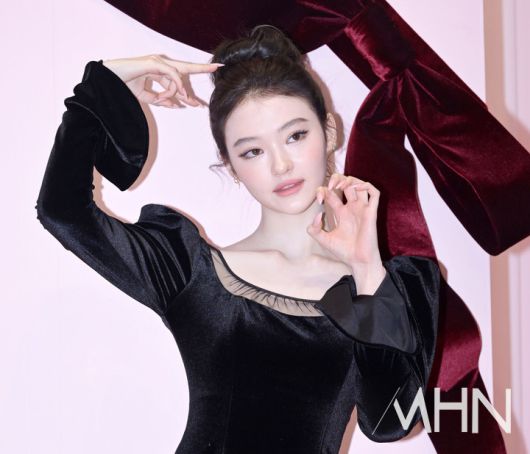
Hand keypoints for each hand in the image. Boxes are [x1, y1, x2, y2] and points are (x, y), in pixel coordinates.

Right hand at [102, 54, 222, 107]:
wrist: (109, 80)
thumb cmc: (124, 86)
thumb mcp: (147, 97)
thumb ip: (162, 100)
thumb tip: (176, 105)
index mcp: (160, 71)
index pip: (180, 77)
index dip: (190, 86)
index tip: (200, 99)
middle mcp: (161, 64)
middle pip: (186, 68)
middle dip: (202, 69)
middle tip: (218, 68)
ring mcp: (157, 61)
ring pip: (177, 78)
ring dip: (176, 93)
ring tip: (169, 101)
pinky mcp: (154, 62)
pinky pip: (172, 75)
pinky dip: (176, 85)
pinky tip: (179, 94)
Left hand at [307, 173, 382, 271]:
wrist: (358, 261)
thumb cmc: (344, 252)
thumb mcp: (323, 240)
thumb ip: (314, 229)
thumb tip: (318, 214)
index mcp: (341, 212)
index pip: (332, 193)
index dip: (323, 191)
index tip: (319, 200)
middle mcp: (352, 208)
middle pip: (346, 183)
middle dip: (337, 179)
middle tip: (331, 187)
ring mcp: (362, 209)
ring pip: (360, 184)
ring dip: (350, 180)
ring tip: (341, 186)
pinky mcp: (371, 212)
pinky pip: (374, 193)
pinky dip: (366, 185)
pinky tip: (356, 188)